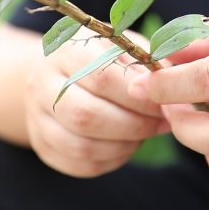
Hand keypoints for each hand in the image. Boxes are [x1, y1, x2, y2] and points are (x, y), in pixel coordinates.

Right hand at [25, 27, 168, 177]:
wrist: (52, 72)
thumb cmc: (99, 57)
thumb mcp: (121, 46)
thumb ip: (144, 61)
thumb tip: (172, 82)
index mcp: (66, 50)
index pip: (102, 77)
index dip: (138, 96)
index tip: (165, 103)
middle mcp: (42, 82)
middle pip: (87, 115)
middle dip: (133, 125)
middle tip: (160, 124)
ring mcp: (36, 116)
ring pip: (81, 145)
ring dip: (123, 146)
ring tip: (145, 135)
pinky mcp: (41, 144)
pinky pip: (78, 164)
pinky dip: (110, 160)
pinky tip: (127, 146)